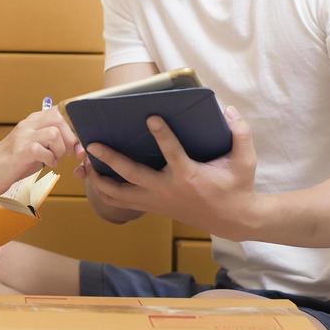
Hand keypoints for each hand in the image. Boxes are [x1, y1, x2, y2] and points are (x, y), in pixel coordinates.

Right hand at [0, 109, 78, 194]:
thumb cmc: (11, 163)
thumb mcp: (33, 146)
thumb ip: (50, 141)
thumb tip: (73, 142)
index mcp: (32, 121)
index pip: (59, 111)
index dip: (72, 125)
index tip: (74, 141)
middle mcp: (27, 125)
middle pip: (59, 118)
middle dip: (70, 137)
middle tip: (68, 152)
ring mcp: (22, 137)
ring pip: (54, 132)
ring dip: (60, 149)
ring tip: (55, 159)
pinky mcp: (19, 152)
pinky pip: (43, 150)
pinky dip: (50, 159)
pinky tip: (47, 165)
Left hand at [84, 106, 261, 239]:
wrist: (233, 219)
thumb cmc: (237, 186)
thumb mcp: (246, 160)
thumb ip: (240, 133)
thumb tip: (228, 109)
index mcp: (189, 175)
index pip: (172, 153)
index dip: (162, 134)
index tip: (151, 117)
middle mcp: (168, 189)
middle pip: (132, 175)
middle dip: (111, 159)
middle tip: (93, 144)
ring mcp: (158, 201)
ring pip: (120, 195)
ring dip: (100, 180)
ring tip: (84, 164)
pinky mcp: (154, 207)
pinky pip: (123, 202)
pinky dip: (106, 192)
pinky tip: (94, 179)